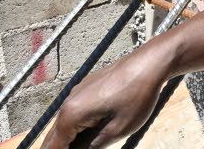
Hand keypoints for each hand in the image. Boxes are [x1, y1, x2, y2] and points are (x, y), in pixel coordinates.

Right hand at [43, 44, 170, 148]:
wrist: (149, 62)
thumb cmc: (138, 94)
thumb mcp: (119, 128)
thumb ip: (96, 146)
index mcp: (72, 114)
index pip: (55, 146)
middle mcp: (69, 101)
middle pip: (54, 136)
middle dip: (61, 148)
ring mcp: (77, 92)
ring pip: (63, 123)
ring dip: (68, 138)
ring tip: (80, 145)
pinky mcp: (86, 88)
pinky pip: (74, 111)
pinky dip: (76, 126)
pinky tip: (88, 133)